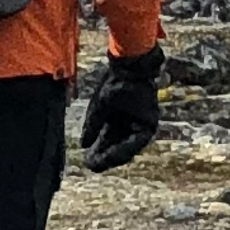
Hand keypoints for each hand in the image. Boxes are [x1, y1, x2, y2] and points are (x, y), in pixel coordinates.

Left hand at [83, 48, 164, 171]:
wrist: (129, 64)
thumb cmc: (120, 83)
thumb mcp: (103, 104)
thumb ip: (93, 125)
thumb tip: (84, 145)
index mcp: (145, 128)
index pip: (127, 150)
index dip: (110, 159)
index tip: (95, 166)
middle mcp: (142, 128)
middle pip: (123, 149)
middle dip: (106, 157)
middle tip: (89, 165)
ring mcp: (134, 123)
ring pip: (118, 142)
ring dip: (104, 149)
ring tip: (88, 159)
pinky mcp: (126, 116)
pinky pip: (115, 132)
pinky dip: (104, 139)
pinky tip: (91, 146)